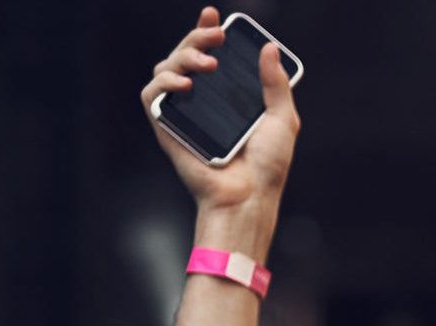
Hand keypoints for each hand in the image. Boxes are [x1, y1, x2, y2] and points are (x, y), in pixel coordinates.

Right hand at [141, 8, 300, 224]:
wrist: (248, 197)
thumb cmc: (267, 167)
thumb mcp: (283, 119)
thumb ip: (276, 84)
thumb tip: (269, 48)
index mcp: (225, 97)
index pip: (210, 55)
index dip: (206, 31)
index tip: (215, 16)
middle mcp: (201, 101)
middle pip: (185, 54)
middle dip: (197, 37)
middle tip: (216, 35)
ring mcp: (181, 112)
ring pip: (165, 67)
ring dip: (183, 55)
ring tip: (207, 65)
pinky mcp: (165, 127)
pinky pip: (151, 94)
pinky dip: (163, 81)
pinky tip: (185, 84)